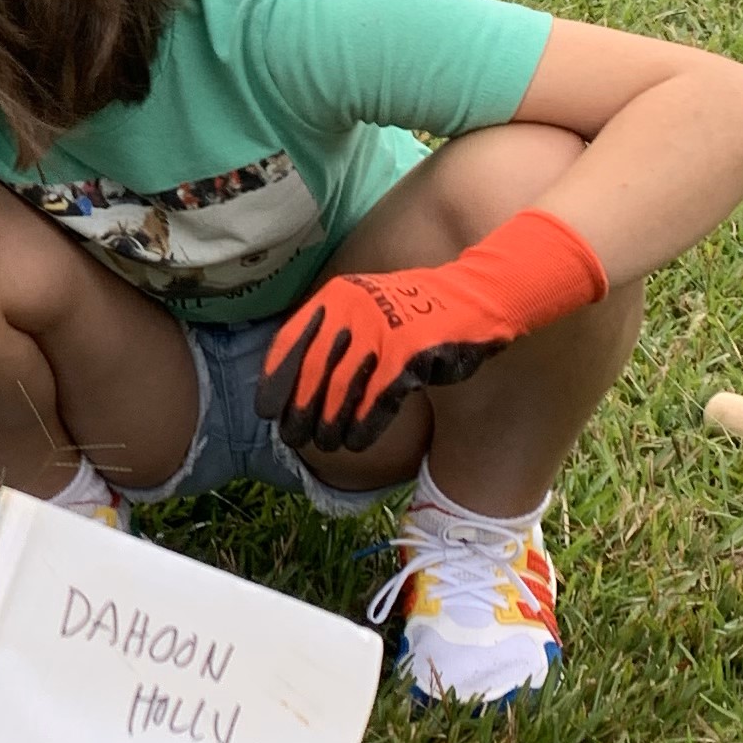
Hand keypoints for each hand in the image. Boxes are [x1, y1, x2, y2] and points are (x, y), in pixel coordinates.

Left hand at [255, 206, 609, 454]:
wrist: (477, 298)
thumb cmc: (417, 311)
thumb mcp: (366, 308)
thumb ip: (333, 333)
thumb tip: (297, 376)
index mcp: (336, 298)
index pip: (289, 343)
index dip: (274, 382)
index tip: (266, 411)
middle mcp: (351, 313)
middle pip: (310, 375)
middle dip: (298, 413)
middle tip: (292, 439)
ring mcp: (379, 335)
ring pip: (338, 394)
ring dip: (328, 427)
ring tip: (324, 445)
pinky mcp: (407, 358)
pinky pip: (374, 403)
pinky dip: (362, 427)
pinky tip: (354, 443)